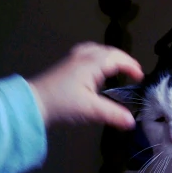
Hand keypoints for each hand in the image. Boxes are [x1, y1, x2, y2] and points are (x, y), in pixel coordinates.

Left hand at [27, 42, 143, 130]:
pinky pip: (87, 54)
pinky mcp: (65, 66)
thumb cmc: (62, 104)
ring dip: (109, 56)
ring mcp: (72, 60)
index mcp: (92, 63)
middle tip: (133, 71)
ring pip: (96, 50)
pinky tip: (95, 68)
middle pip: (107, 51)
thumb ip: (113, 115)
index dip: (131, 66)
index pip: (117, 58)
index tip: (141, 77)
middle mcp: (83, 57)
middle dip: (123, 59)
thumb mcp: (90, 110)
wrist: (31, 103)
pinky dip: (98, 58)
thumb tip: (132, 122)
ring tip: (117, 66)